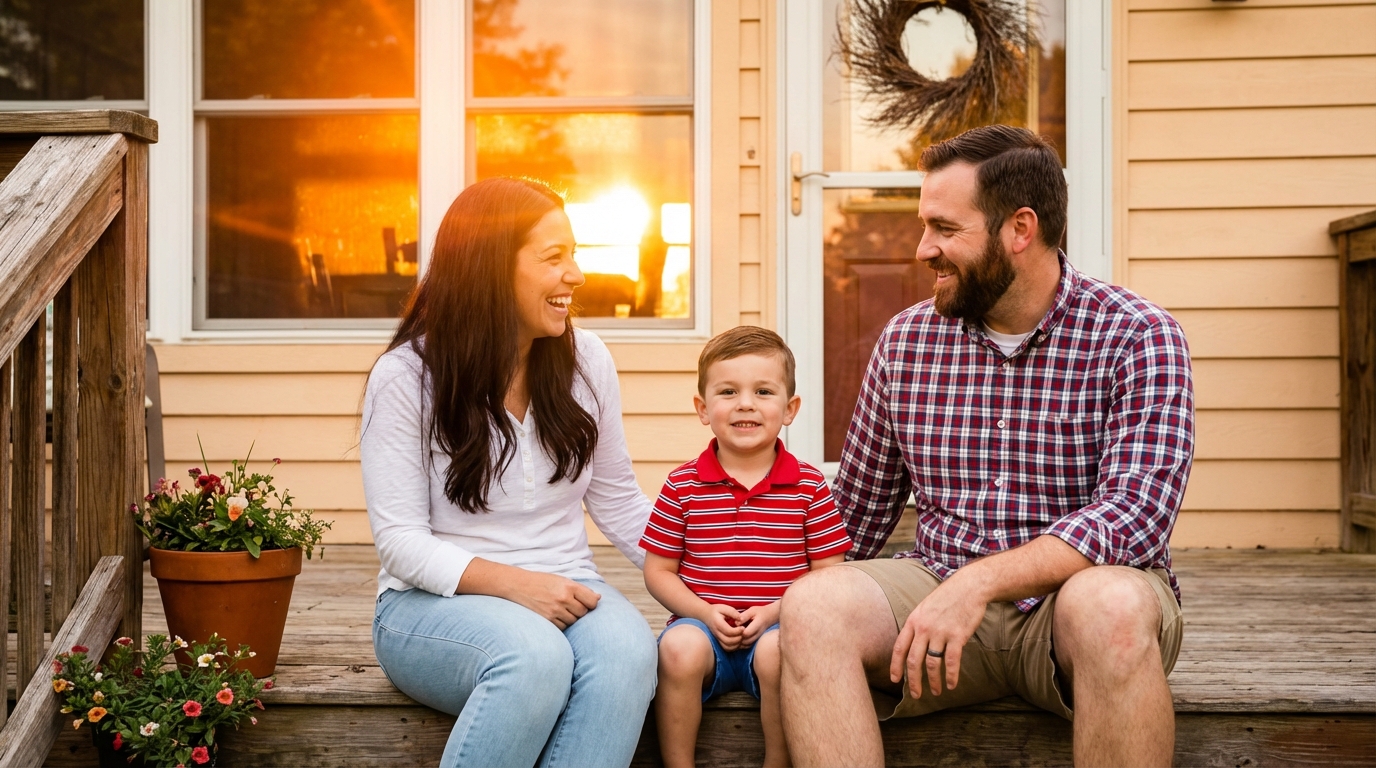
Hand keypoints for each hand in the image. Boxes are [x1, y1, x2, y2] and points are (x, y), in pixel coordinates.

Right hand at [510, 570, 600, 629]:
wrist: (519, 586)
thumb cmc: (543, 582)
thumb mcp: (562, 580)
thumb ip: (581, 590)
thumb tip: (598, 599)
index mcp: (569, 586)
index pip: (592, 601)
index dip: (592, 603)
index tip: (588, 603)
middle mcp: (563, 598)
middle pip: (583, 613)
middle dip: (580, 611)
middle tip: (571, 605)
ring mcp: (555, 610)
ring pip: (573, 621)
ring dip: (571, 617)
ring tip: (561, 608)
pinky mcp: (547, 620)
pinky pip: (563, 627)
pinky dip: (562, 623)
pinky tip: (555, 614)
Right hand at [703, 603, 744, 650]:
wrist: (705, 615)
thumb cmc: (716, 610)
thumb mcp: (724, 607)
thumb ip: (732, 612)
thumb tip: (741, 619)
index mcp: (718, 624)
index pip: (728, 631)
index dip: (737, 631)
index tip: (743, 627)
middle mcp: (716, 633)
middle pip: (728, 641)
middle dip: (738, 639)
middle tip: (744, 633)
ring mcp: (717, 638)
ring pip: (727, 647)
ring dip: (737, 645)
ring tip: (742, 638)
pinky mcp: (719, 641)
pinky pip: (727, 648)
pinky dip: (734, 647)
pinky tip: (739, 642)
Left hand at [738, 601, 779, 646]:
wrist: (770, 617)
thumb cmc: (760, 612)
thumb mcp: (752, 610)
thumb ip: (744, 616)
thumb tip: (736, 623)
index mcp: (757, 625)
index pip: (746, 633)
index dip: (739, 631)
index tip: (736, 626)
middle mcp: (758, 634)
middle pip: (745, 641)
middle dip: (738, 637)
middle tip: (734, 631)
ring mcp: (757, 639)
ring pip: (746, 645)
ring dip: (739, 641)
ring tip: (736, 634)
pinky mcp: (755, 641)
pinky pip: (747, 646)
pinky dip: (742, 644)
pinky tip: (739, 637)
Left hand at [889, 577, 986, 698]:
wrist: (969, 587)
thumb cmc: (947, 598)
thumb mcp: (925, 608)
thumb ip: (918, 625)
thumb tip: (912, 646)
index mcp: (913, 621)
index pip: (899, 648)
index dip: (895, 666)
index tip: (894, 680)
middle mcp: (924, 628)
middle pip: (913, 660)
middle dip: (913, 681)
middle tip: (916, 695)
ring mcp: (940, 632)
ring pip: (932, 664)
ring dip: (933, 681)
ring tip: (936, 691)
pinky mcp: (957, 636)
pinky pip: (951, 661)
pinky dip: (950, 676)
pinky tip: (951, 684)